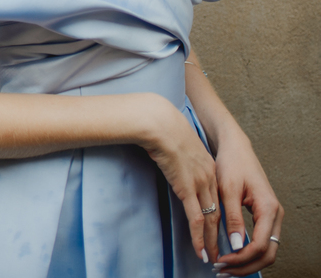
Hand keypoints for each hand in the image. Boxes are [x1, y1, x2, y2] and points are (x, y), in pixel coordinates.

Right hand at [141, 97, 220, 263]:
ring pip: (212, 220)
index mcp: (209, 167)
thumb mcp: (178, 146)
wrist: (159, 123)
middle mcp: (209, 177)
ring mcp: (200, 183)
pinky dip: (200, 237)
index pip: (218, 199)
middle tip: (222, 253)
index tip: (220, 231)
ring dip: (212, 242)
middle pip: (219, 213)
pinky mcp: (187, 188)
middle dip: (221, 235)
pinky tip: (201, 250)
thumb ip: (181, 159)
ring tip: (213, 258)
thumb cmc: (162, 129)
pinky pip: (196, 218)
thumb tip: (173, 163)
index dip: (221, 218)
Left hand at [210, 130, 281, 275]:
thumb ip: (232, 218)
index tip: (220, 261)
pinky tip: (231, 255)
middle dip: (245, 266)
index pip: (260, 245)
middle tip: (221, 270)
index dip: (240, 257)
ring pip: (266, 251)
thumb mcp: (227, 189)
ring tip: (224, 267)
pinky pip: (262, 242)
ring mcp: (272, 217)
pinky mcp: (265, 217)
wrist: (236, 149)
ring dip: (246, 262)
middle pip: (267, 254)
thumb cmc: (231, 164)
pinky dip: (248, 253)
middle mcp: (275, 215)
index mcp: (268, 208)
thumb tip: (236, 245)